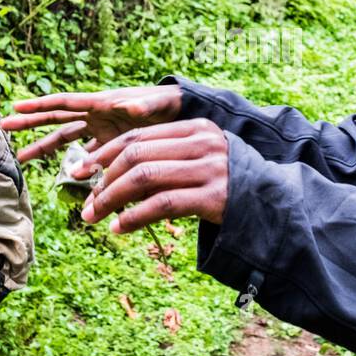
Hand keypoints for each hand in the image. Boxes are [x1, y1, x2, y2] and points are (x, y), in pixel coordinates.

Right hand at [0, 85, 181, 163]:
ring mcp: (101, 129)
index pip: (65, 103)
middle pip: (56, 119)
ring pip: (66, 139)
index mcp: (101, 103)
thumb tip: (130, 106)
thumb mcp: (156, 103)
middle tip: (4, 127)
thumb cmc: (168, 102)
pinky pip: (89, 156)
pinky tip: (71, 177)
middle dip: (31, 123)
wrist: (180, 112)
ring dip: (45, 147)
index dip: (40, 105)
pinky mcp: (111, 143)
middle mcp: (96, 115)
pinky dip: (80, 166)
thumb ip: (144, 105)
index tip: (16, 107)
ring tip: (21, 157)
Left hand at [73, 118, 227, 233]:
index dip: (104, 153)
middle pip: (136, 154)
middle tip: (85, 201)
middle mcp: (202, 143)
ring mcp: (209, 169)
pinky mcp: (213, 197)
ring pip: (144, 177)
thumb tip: (110, 175)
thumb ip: (165, 159)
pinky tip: (119, 228)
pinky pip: (162, 205)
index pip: (138, 135)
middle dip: (103, 179)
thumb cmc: (226, 183)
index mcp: (195, 127)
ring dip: (112, 198)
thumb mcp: (199, 159)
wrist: (274, 204)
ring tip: (94, 216)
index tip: (80, 171)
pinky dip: (134, 217)